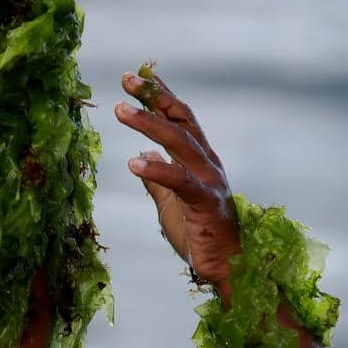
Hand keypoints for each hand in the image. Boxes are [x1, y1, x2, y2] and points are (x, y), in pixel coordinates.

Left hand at [115, 67, 242, 286]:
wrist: (227, 269)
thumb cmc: (199, 236)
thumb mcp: (170, 202)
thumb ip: (158, 178)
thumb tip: (142, 153)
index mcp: (199, 161)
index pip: (180, 119)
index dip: (159, 96)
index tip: (135, 78)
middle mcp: (207, 164)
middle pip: (180, 121)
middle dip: (153, 97)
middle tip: (126, 79)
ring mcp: (209, 181)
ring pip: (179, 143)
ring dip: (149, 123)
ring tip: (120, 110)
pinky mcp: (206, 204)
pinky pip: (180, 182)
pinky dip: (157, 170)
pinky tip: (133, 162)